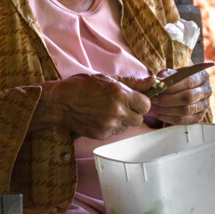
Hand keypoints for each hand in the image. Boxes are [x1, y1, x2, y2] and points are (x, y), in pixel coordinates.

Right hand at [33, 73, 153, 138]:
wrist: (60, 102)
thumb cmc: (82, 86)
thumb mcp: (108, 78)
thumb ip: (133, 82)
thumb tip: (153, 81)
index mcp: (120, 94)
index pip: (146, 105)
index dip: (141, 102)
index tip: (133, 99)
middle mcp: (117, 111)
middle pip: (139, 119)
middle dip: (133, 112)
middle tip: (120, 104)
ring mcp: (109, 125)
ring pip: (127, 127)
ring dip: (122, 120)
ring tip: (107, 110)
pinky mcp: (102, 135)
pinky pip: (115, 132)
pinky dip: (111, 126)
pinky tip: (100, 117)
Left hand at [149, 69, 211, 124]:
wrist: (181, 90)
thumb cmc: (175, 80)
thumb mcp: (170, 73)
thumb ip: (164, 76)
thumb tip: (157, 81)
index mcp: (201, 76)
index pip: (188, 81)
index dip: (172, 86)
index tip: (158, 89)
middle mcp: (206, 90)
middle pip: (188, 97)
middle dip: (168, 99)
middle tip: (153, 100)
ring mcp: (204, 105)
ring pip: (186, 110)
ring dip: (167, 110)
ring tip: (154, 107)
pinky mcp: (199, 117)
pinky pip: (184, 120)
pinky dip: (169, 118)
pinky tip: (159, 114)